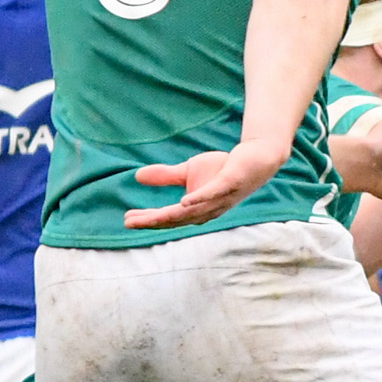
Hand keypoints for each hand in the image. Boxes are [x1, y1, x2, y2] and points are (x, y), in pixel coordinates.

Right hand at [126, 139, 290, 228]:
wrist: (253, 159)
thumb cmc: (222, 169)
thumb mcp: (188, 170)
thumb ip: (166, 176)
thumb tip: (137, 176)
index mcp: (197, 209)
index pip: (169, 218)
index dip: (148, 220)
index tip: (127, 221)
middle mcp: (208, 210)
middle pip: (177, 219)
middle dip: (153, 222)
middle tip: (130, 223)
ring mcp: (220, 198)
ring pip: (192, 211)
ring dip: (171, 215)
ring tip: (150, 218)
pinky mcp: (230, 183)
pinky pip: (213, 193)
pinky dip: (198, 199)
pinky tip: (184, 202)